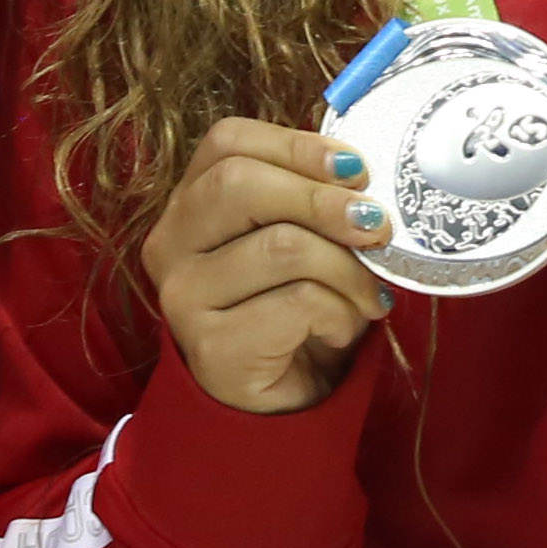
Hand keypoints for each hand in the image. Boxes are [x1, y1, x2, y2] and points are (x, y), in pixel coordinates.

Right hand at [142, 116, 394, 415]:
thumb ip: (313, 200)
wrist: (275, 404)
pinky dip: (341, 313)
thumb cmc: (292, 310)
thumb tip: (361, 178)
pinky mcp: (211, 347)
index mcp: (189, 203)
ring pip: (282, 246)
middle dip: (322, 199)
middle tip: (376, 224)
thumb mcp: (300, 240)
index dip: (295, 146)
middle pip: (240, 184)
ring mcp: (183, 297)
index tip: (355, 168)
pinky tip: (340, 330)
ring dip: (347, 270)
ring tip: (368, 296)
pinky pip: (299, 303)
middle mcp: (170, 244)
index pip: (227, 143)